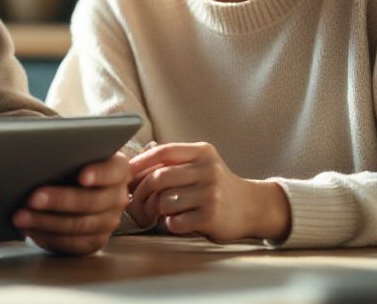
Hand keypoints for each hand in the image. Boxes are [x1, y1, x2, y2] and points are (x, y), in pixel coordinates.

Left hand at [12, 152, 128, 255]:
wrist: (74, 188)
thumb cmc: (70, 164)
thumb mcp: (73, 155)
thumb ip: (66, 154)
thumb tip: (38, 155)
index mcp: (117, 170)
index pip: (112, 171)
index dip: (98, 174)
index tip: (82, 176)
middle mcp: (117, 197)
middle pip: (91, 202)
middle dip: (59, 200)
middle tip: (32, 198)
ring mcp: (108, 223)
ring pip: (78, 226)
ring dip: (46, 222)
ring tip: (21, 216)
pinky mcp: (94, 242)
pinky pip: (72, 244)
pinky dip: (47, 237)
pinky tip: (29, 229)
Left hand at [128, 142, 289, 243]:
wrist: (251, 207)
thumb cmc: (214, 185)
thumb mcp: (200, 164)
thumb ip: (172, 162)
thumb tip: (129, 169)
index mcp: (202, 152)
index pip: (163, 152)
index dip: (139, 162)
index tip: (125, 174)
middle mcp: (208, 170)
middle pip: (158, 178)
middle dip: (141, 192)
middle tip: (135, 202)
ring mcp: (211, 194)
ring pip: (164, 201)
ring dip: (156, 211)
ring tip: (159, 213)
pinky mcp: (211, 217)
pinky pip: (175, 221)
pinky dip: (169, 224)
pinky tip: (176, 222)